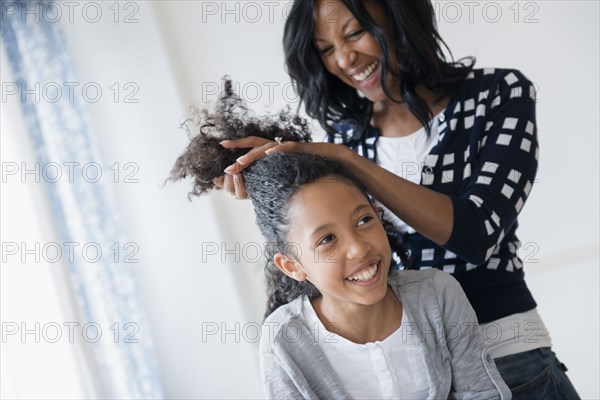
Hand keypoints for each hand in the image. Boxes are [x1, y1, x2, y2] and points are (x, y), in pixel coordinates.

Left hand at [219, 137, 354, 197]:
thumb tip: (260, 183)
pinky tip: (268, 153)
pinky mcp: (300, 148)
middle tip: (225, 158)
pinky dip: (277, 150)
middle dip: (238, 150)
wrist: (334, 159)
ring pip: (266, 147)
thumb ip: (275, 173)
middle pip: (254, 144)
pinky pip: (287, 147)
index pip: (252, 147)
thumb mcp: (288, 171)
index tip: (222, 148)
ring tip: (240, 162)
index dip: (237, 147)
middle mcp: (278, 146)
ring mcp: (288, 146)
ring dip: (252, 155)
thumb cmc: (310, 166)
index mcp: (273, 151)